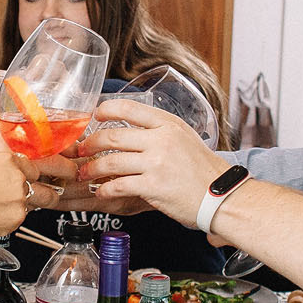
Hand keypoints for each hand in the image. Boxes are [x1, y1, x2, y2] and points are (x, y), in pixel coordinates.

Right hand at [0, 152, 35, 240]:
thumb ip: (0, 165)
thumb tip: (7, 170)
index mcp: (8, 159)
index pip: (32, 167)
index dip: (26, 175)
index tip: (21, 181)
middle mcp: (18, 177)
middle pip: (36, 184)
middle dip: (34, 190)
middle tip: (22, 196)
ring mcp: (19, 198)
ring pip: (30, 202)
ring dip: (18, 205)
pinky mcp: (16, 217)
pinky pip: (18, 217)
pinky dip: (8, 218)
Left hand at [72, 98, 228, 226]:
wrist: (221, 195)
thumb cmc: (204, 170)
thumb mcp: (185, 138)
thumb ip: (161, 131)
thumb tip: (134, 131)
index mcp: (168, 124)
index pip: (129, 107)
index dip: (106, 109)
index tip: (95, 116)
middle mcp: (161, 140)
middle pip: (113, 136)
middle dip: (90, 144)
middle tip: (81, 151)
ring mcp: (156, 163)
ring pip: (111, 161)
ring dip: (92, 169)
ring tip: (84, 174)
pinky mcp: (153, 186)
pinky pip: (119, 185)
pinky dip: (105, 189)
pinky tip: (100, 192)